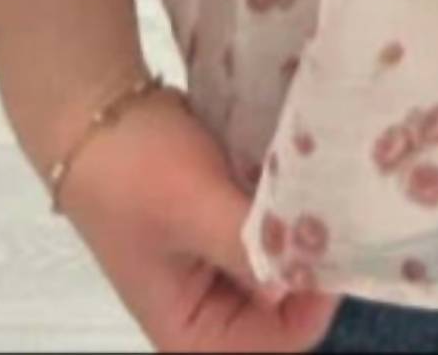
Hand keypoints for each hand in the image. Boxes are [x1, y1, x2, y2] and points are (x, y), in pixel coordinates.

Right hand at [54, 83, 342, 351]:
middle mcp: (213, 309)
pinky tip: (309, 172)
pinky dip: (293, 207)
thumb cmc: (135, 168)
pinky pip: (275, 228)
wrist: (97, 106)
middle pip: (290, 304)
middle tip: (341, 204)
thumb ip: (252, 246)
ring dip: (306, 229)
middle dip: (314, 259)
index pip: (282, 341)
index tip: (337, 237)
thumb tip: (314, 266)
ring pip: (286, 261)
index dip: (316, 297)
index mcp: (193, 332)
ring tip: (328, 183)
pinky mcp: (228, 222)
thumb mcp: (194, 207)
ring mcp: (221, 263)